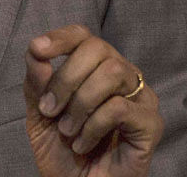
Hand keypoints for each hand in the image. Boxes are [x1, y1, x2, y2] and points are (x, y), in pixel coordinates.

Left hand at [23, 24, 163, 176]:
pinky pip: (120, 107)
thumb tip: (35, 52)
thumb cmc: (63, 151)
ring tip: (67, 130)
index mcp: (96, 67)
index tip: (38, 49)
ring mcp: (141, 98)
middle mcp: (123, 75)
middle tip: (49, 110)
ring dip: (80, 102)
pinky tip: (83, 143)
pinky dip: (94, 125)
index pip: (84, 36)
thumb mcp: (40, 115)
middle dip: (66, 78)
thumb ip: (37, 83)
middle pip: (98, 48)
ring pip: (112, 72)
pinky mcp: (151, 123)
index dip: (61, 37)